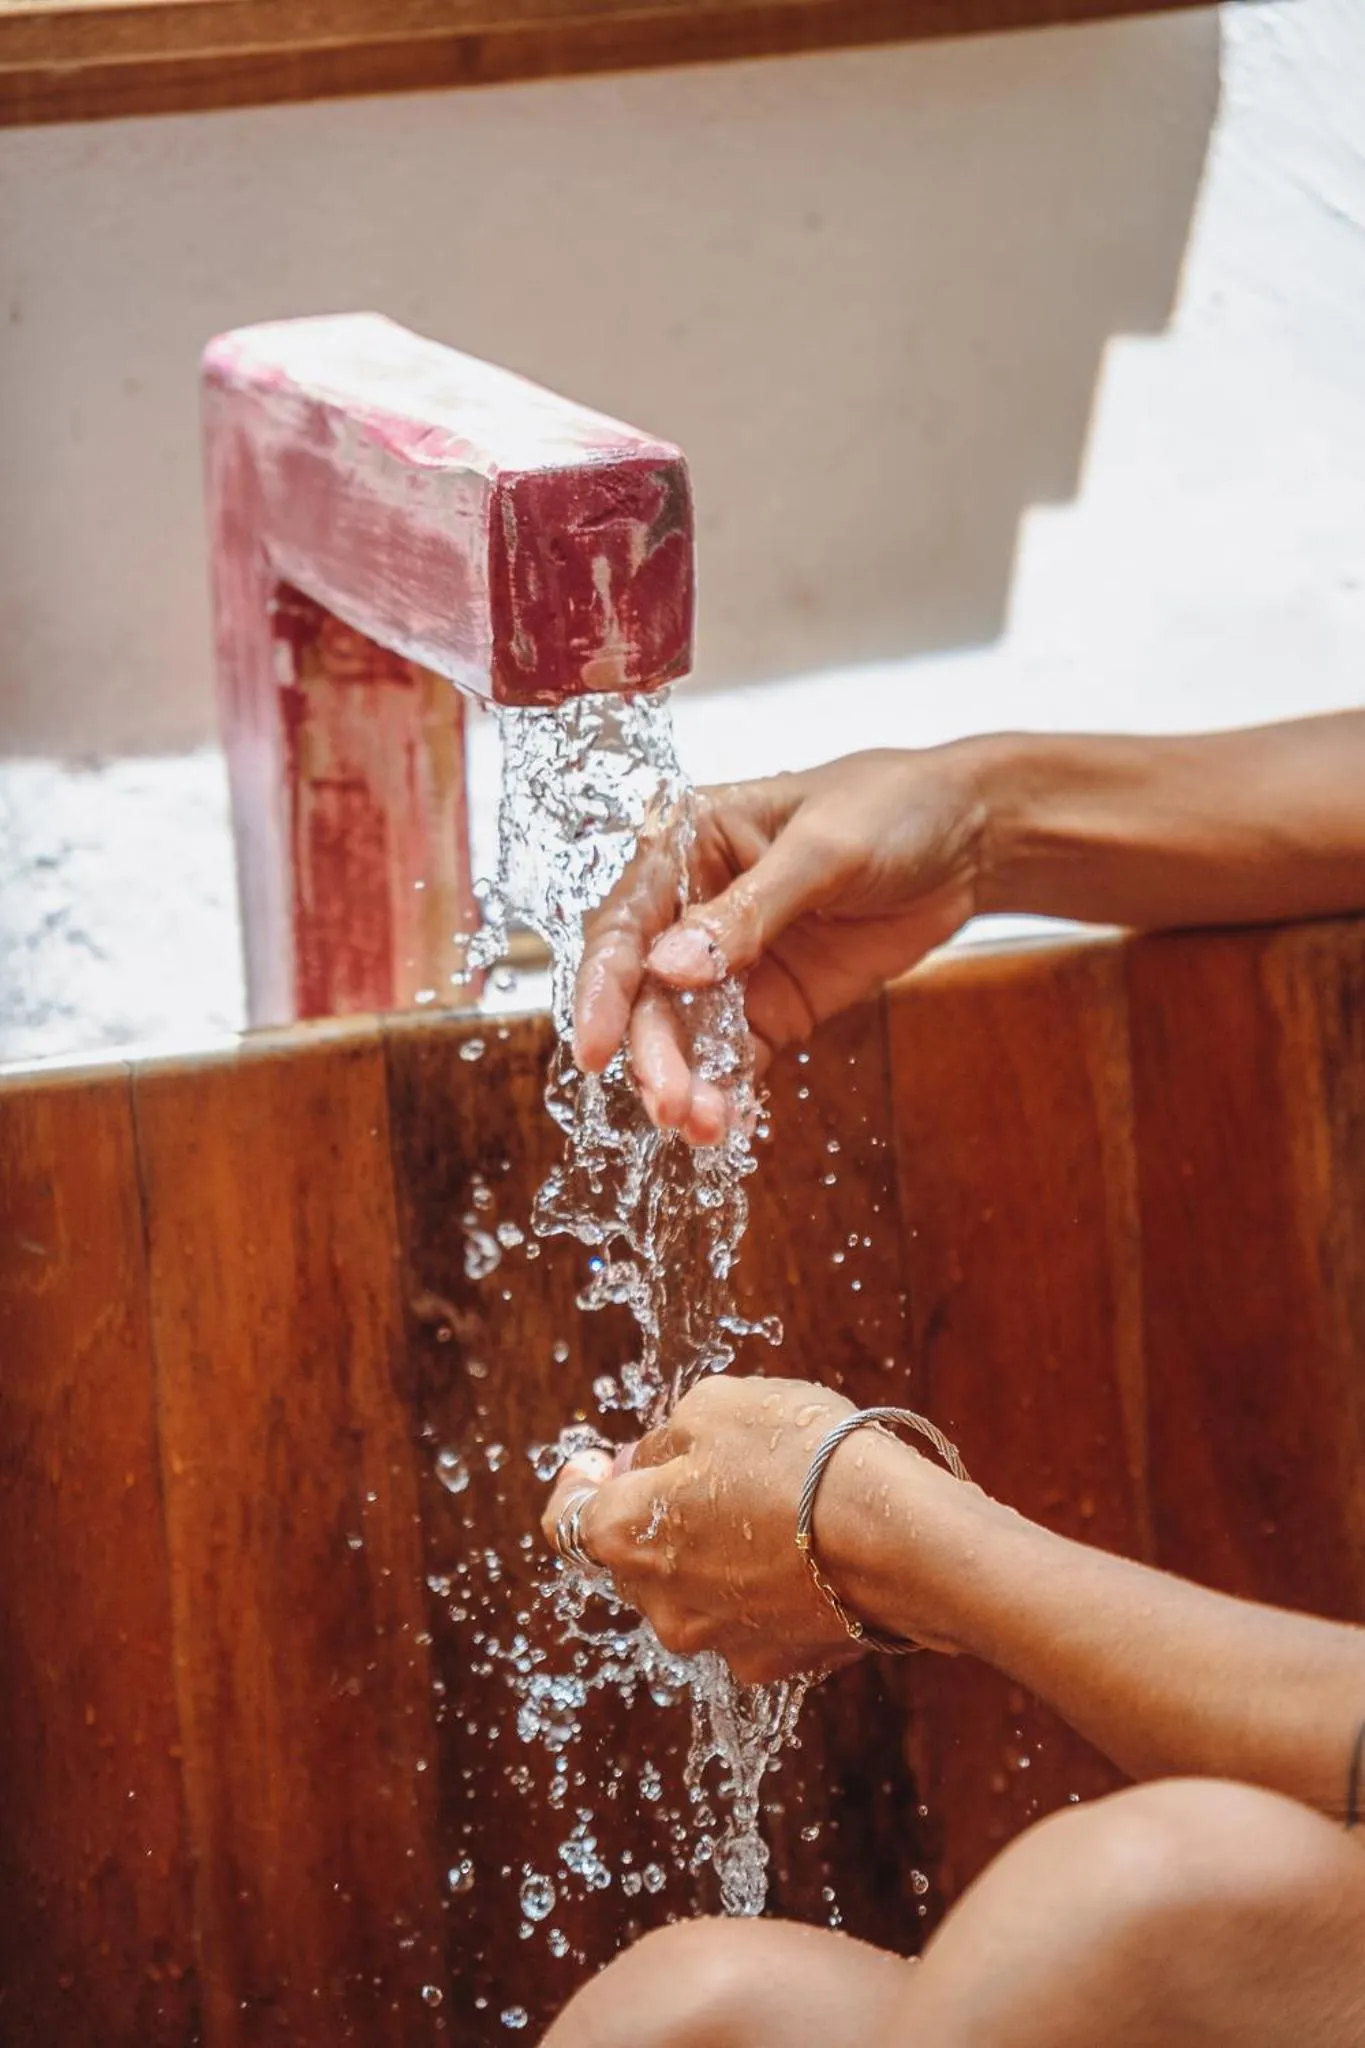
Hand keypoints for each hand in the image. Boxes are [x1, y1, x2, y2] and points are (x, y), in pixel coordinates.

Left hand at [541, 1376, 879, 1684]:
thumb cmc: (800, 1458)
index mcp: (624, 1533)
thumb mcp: (715, 1406)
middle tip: (704, 1466)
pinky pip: (751, 1615)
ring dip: (714, 1550)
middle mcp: (658, 1602)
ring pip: (694, 1588)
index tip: (596, 1460)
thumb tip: (644, 1461)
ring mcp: (717, 1640)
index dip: (578, 1481)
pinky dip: (765, 1585)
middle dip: (657, 1511)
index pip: (565, 1517)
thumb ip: (662, 1438)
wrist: (900, 1540)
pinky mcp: (776, 1661)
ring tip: (773, 1502)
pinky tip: (808, 1547)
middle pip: (633, 1552)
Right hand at [572, 746, 987, 1143]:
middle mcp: (695, 909)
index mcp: (689, 846)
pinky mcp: (773, 1006)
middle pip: (648, 993)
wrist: (970, 839)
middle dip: (654, 1053)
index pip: (624, 921)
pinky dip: (729, 1093)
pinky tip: (732, 1127)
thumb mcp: (824, 849)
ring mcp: (733, 964)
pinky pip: (735, 1057)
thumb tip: (675, 966)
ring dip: (687, 1083)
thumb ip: (751, 910)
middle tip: (672, 1104)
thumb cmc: (892, 808)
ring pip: (686, 1034)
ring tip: (705, 1127)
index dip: (602, 986)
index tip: (597, 1046)